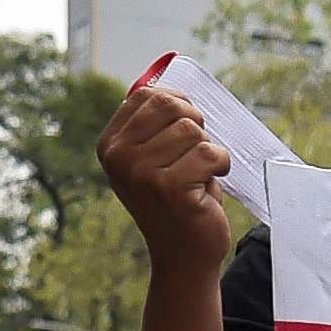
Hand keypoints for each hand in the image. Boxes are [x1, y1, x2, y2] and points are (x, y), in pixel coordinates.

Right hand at [98, 73, 243, 277]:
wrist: (183, 256)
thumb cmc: (176, 198)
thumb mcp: (152, 156)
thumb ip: (152, 121)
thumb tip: (161, 74)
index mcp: (110, 144)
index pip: (148, 95)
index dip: (178, 107)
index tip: (182, 134)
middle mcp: (118, 156)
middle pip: (172, 105)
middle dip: (195, 124)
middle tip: (195, 155)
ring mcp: (141, 172)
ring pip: (194, 130)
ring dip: (208, 152)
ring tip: (197, 177)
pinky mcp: (169, 188)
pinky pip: (211, 153)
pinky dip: (220, 168)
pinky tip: (206, 190)